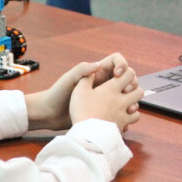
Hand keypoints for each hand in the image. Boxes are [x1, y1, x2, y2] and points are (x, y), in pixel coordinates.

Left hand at [25, 53, 140, 130]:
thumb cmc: (56, 94)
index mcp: (97, 73)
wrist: (50, 114)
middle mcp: (103, 84)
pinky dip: (125, 115)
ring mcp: (105, 98)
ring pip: (126, 96)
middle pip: (126, 78)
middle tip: (126, 92)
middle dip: (131, 83)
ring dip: (132, 100)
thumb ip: (82, 70)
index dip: (122, 64)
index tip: (119, 74)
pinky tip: (123, 120)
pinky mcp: (104, 112)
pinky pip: (120, 111)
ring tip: (129, 107)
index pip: (117, 62)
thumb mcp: (69, 79)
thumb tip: (99, 64)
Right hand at [69, 67, 143, 132]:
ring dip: (133, 104)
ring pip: (138, 105)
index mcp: (111, 89)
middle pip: (138, 90)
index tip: (119, 76)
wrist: (87, 134)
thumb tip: (93, 69)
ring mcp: (124, 113)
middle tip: (125, 91)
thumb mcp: (79, 91)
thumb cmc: (82, 111)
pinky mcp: (123, 125)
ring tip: (125, 105)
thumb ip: (86, 78)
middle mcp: (121, 100)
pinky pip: (133, 119)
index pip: (129, 74)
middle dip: (134, 90)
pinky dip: (130, 117)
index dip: (126, 72)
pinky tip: (123, 117)